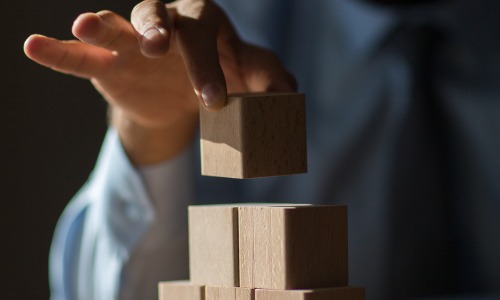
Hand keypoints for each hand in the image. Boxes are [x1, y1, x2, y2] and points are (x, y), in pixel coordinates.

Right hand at [24, 0, 295, 164]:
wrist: (182, 96)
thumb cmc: (219, 76)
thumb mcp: (246, 77)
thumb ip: (267, 78)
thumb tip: (290, 91)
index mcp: (203, 25)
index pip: (205, 34)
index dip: (209, 64)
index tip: (215, 101)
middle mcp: (165, 26)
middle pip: (158, 16)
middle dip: (156, 29)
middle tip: (157, 47)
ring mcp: (132, 43)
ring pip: (115, 24)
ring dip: (101, 21)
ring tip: (86, 22)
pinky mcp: (108, 64)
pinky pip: (80, 55)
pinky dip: (58, 51)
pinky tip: (33, 46)